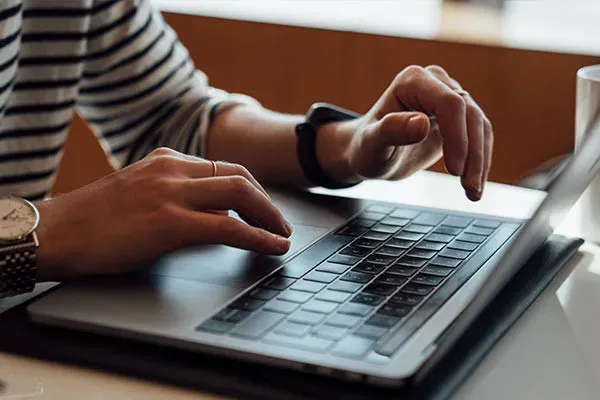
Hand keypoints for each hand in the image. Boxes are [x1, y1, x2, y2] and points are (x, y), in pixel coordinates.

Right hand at [35, 148, 291, 280]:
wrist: (58, 231)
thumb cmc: (95, 219)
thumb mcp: (139, 192)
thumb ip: (174, 193)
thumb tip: (213, 212)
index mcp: (166, 160)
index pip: (224, 168)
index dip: (251, 189)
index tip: (263, 207)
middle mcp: (172, 169)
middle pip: (239, 177)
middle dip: (267, 202)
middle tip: (280, 223)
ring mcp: (171, 193)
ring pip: (240, 195)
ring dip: (269, 217)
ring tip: (281, 235)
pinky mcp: (169, 222)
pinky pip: (228, 228)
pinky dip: (258, 237)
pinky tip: (272, 247)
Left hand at [321, 65, 492, 200]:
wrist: (371, 155)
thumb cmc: (366, 148)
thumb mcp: (371, 144)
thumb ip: (391, 130)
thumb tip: (421, 124)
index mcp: (412, 81)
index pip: (449, 103)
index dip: (457, 137)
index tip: (454, 170)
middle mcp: (434, 82)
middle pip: (469, 114)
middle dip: (472, 153)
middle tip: (469, 188)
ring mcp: (449, 96)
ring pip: (479, 125)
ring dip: (480, 161)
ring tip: (472, 192)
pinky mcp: (459, 116)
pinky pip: (480, 135)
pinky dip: (480, 160)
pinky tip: (475, 183)